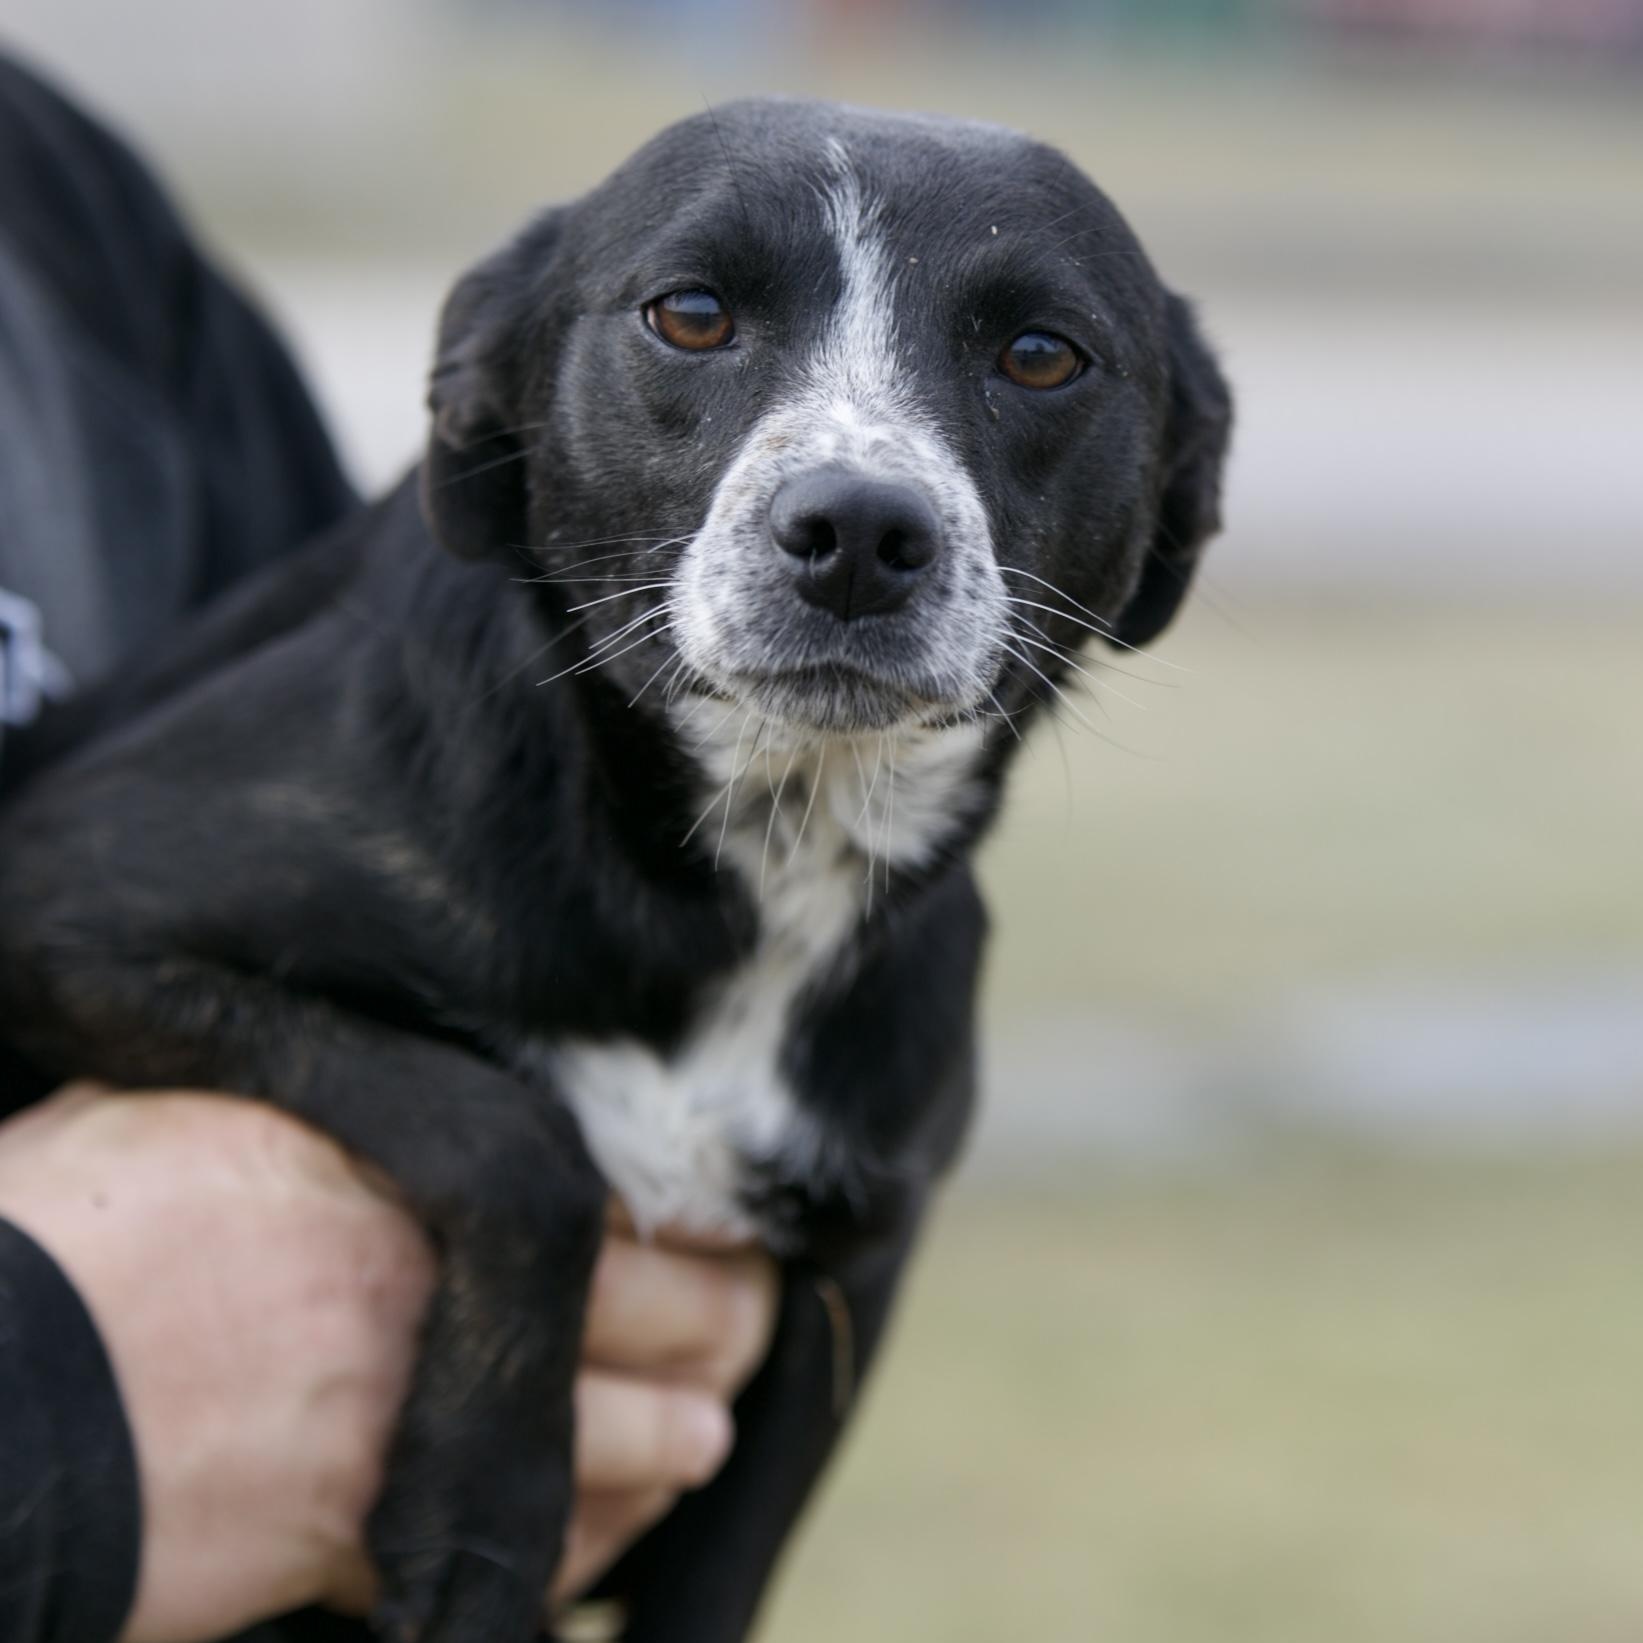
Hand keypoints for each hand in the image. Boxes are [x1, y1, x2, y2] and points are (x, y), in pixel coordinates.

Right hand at [0, 1085, 776, 1642]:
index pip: (608, 1183)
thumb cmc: (55, 1236)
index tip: (707, 1228)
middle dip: (718, 1327)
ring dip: (670, 1441)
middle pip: (659, 1305)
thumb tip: (336, 1108)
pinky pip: (518, 1557)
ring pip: (617, 1436)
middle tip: (742, 1335)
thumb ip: (298, 1118)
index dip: (678, 1217)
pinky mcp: (360, 1540)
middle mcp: (437, 1280)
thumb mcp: (180, 1117)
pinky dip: (574, 1551)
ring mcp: (412, 1412)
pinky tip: (597, 1546)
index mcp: (402, 1160)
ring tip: (702, 1436)